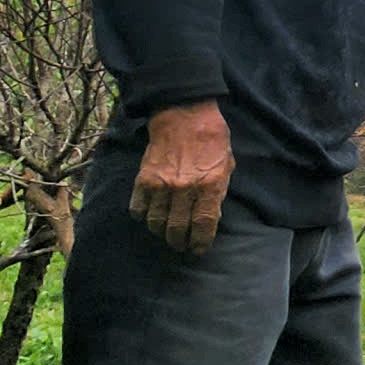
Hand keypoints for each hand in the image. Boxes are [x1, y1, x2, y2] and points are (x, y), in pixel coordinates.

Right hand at [132, 102, 235, 254]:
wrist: (184, 115)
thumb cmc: (211, 139)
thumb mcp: (226, 164)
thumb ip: (218, 191)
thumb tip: (211, 217)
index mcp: (209, 185)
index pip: (203, 225)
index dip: (200, 243)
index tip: (197, 250)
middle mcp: (184, 189)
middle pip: (176, 229)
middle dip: (179, 242)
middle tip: (180, 245)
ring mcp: (161, 185)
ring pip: (156, 223)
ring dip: (160, 232)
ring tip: (165, 232)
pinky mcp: (143, 179)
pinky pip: (138, 209)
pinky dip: (142, 216)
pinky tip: (149, 215)